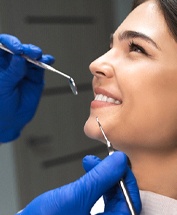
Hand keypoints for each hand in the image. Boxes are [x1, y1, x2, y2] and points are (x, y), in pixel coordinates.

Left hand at [0, 34, 54, 142]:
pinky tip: (49, 60)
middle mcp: (11, 63)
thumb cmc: (0, 103)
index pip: (2, 46)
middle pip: (18, 49)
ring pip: (31, 55)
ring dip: (36, 53)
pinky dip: (46, 61)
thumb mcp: (3, 87)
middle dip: (25, 48)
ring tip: (39, 56)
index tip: (16, 48)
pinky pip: (41, 66)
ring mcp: (24, 69)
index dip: (9, 43)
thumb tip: (20, 56)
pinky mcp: (36, 76)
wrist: (11, 119)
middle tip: (29, 52)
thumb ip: (12, 72)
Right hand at [16, 152, 141, 214]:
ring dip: (101, 174)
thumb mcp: (75, 197)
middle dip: (111, 174)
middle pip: (120, 196)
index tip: (117, 160)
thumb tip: (119, 161)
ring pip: (109, 193)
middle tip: (103, 160)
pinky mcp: (87, 213)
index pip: (130, 201)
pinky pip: (98, 193)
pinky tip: (88, 169)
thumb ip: (100, 179)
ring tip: (90, 161)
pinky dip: (93, 180)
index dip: (125, 178)